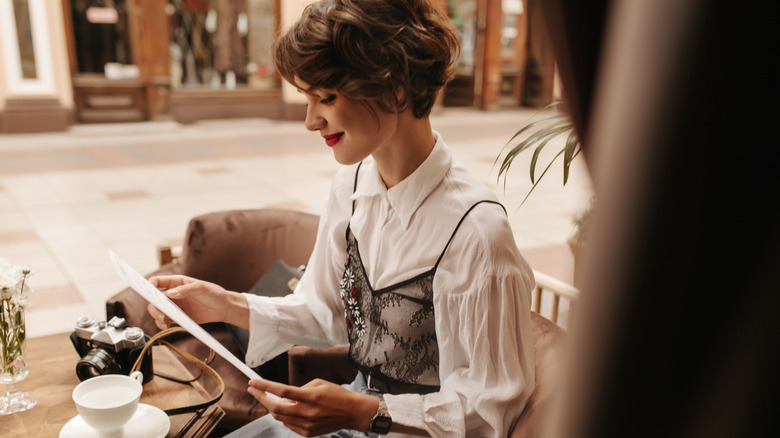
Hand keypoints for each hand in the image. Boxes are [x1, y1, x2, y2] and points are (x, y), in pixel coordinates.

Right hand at [147, 275, 243, 329]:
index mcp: (176, 282)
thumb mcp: (201, 288)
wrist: (223, 308)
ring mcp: (174, 306)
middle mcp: (172, 294)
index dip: (150, 285)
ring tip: (165, 322)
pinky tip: (167, 325)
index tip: (148, 291)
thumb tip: (170, 293)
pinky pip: (165, 321)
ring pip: (158, 311)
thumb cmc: (214, 293)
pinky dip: (162, 324)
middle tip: (161, 314)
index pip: (158, 282)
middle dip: (154, 306)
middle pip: (155, 299)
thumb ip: (186, 289)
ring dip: (157, 316)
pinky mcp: (178, 317)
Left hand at [247, 378, 378, 436]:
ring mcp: (307, 425)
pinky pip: (288, 424)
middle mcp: (308, 413)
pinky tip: (285, 408)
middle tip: (254, 390)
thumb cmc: (336, 394)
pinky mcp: (307, 433)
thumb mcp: (319, 383)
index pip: (282, 392)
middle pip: (276, 408)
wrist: (352, 412)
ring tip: (270, 397)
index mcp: (311, 397)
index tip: (253, 382)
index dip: (265, 387)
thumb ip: (299, 389)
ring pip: (280, 417)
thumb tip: (284, 396)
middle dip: (262, 398)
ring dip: (272, 406)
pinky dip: (283, 415)